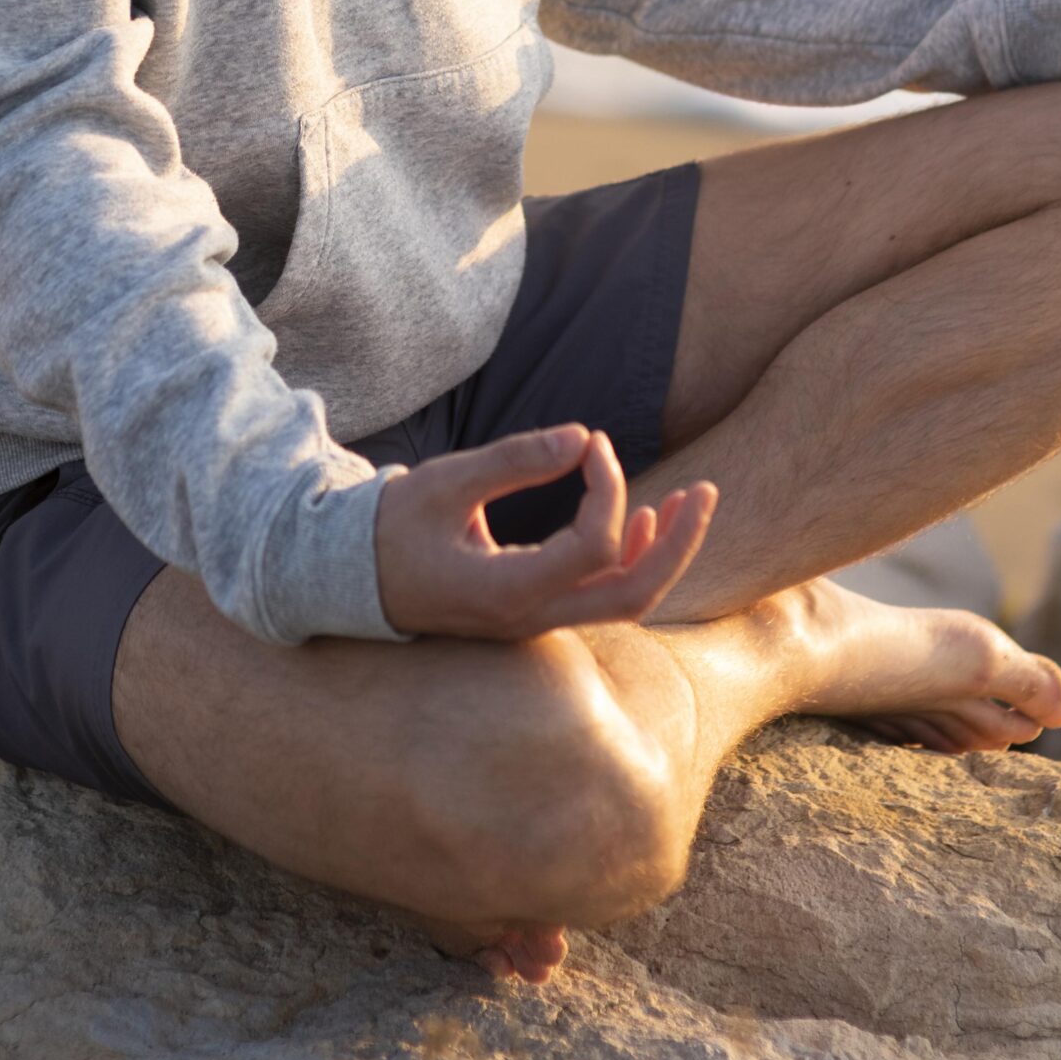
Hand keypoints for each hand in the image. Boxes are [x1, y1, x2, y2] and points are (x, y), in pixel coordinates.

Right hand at [373, 422, 716, 640]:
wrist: (351, 580)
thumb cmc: (393, 526)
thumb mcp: (447, 482)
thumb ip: (515, 460)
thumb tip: (584, 436)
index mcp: (507, 592)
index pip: (593, 547)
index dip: (608, 489)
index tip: (593, 445)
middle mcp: (531, 619)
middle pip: (634, 597)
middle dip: (681, 545)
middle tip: (709, 490)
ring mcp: (537, 623)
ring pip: (626, 604)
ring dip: (667, 554)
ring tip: (694, 501)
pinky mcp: (537, 612)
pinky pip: (604, 599)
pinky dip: (636, 562)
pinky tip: (649, 520)